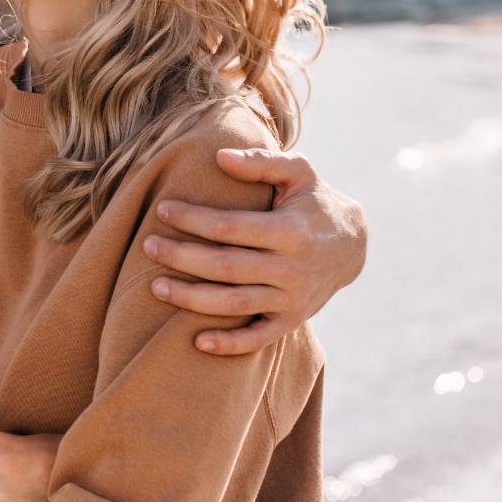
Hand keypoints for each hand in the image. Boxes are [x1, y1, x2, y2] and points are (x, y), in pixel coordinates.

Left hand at [144, 147, 367, 355]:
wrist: (353, 245)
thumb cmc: (314, 201)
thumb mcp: (299, 172)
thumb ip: (262, 161)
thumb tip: (220, 156)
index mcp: (291, 231)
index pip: (231, 227)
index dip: (194, 220)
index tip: (163, 210)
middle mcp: (292, 268)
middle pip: (225, 267)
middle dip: (181, 258)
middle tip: (148, 246)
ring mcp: (292, 299)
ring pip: (234, 304)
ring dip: (191, 299)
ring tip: (155, 286)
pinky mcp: (291, 320)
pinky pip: (258, 339)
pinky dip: (229, 345)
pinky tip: (197, 342)